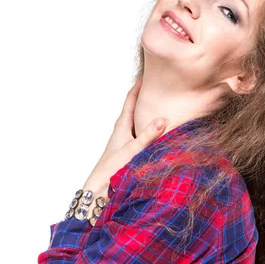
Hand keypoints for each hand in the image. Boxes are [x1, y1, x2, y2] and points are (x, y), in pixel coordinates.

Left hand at [83, 76, 167, 190]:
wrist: (100, 190)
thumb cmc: (112, 169)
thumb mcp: (133, 150)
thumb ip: (148, 135)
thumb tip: (162, 119)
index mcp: (121, 126)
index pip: (130, 99)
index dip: (139, 86)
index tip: (148, 73)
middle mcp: (124, 132)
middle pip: (136, 109)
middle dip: (147, 98)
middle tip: (160, 87)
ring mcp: (127, 142)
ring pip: (140, 123)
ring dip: (150, 115)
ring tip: (164, 106)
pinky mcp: (131, 153)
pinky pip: (144, 137)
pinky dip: (153, 132)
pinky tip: (162, 134)